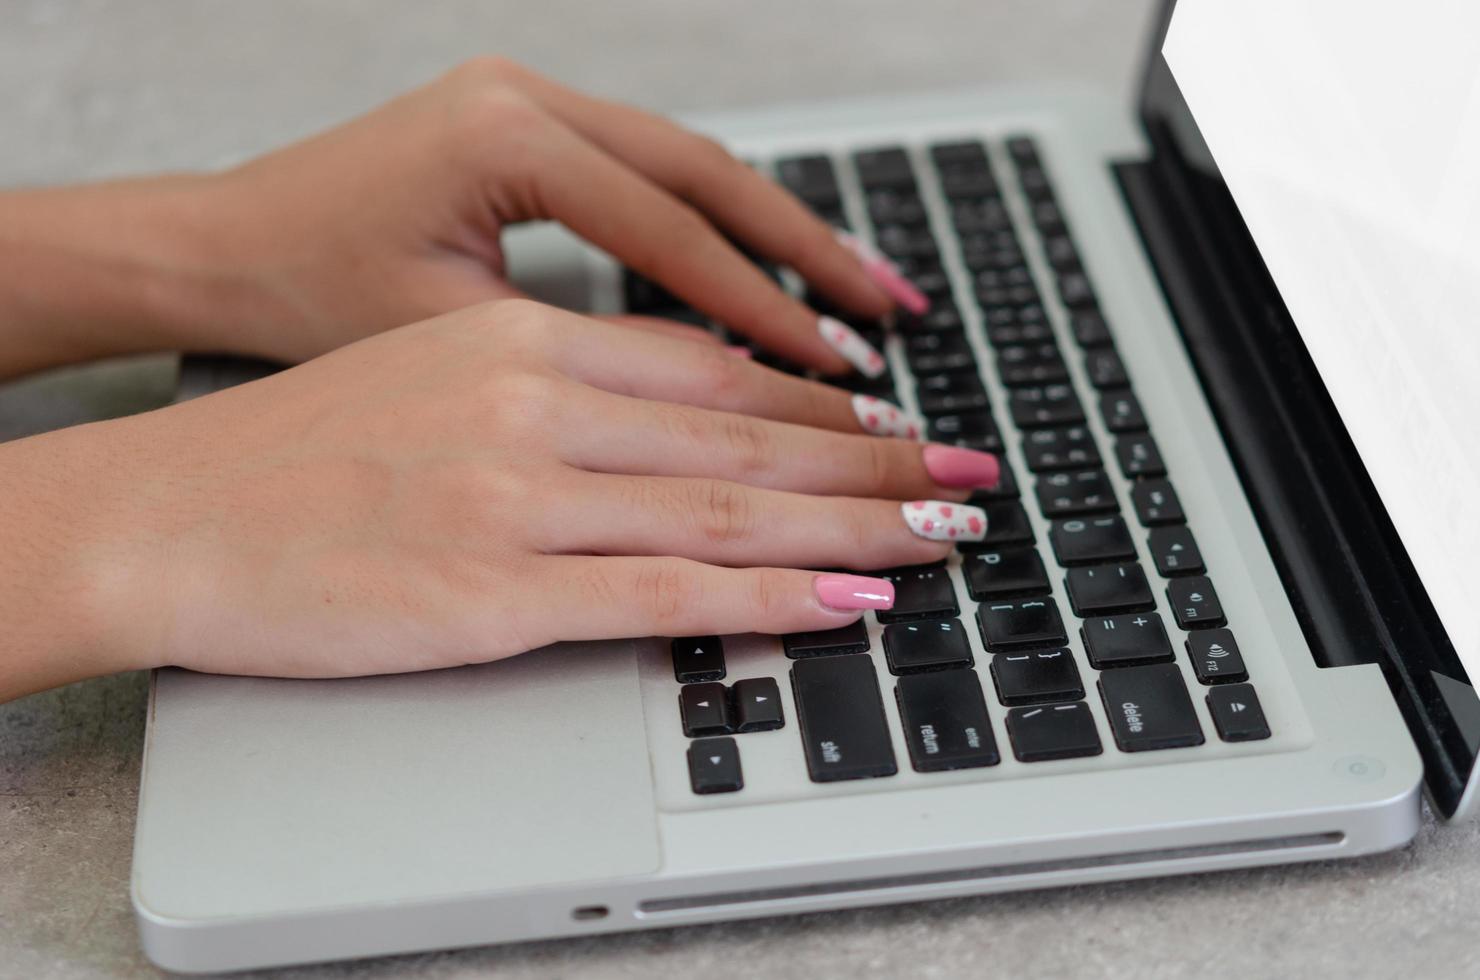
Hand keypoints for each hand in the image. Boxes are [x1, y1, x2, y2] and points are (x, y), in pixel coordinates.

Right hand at [41, 300, 996, 683]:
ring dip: (852, 527)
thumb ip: (560, 388)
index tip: (893, 422)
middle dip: (876, 461)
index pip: (713, 370)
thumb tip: (678, 413)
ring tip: (939, 539)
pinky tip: (842, 605)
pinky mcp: (493, 594)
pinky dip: (766, 601)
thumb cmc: (293, 451)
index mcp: (525, 347)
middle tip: (967, 476)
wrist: (164, 513)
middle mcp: (537, 408)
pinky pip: (665, 595)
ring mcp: (519, 501)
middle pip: (746, 435)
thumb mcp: (438, 373)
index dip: (818, 401)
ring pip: (727, 510)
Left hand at [194, 57, 925, 372]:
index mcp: (504, 142)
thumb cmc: (306, 297)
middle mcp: (527, 98)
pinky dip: (719, 222)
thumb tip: (710, 391)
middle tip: (894, 311)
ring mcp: (530, 96)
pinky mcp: (528, 119)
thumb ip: (578, 354)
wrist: (218, 246)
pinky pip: (652, 169)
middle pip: (710, 173)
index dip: (764, 309)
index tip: (837, 370)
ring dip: (780, 229)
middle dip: (810, 248)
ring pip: (692, 163)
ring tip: (862, 289)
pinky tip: (771, 264)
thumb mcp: (447, 337)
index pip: (672, 234)